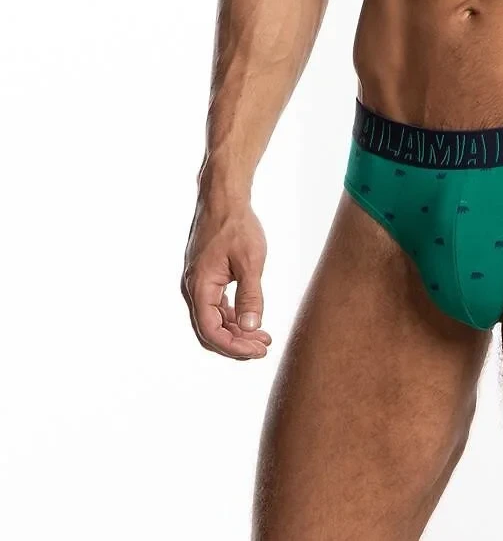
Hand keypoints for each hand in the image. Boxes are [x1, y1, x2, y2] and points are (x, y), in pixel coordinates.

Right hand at [181, 191, 271, 358]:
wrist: (223, 197)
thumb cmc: (236, 225)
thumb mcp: (250, 260)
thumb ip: (251, 295)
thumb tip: (252, 328)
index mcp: (199, 286)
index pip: (211, 331)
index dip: (233, 346)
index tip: (258, 351)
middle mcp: (193, 288)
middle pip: (210, 330)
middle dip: (236, 344)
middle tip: (263, 349)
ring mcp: (198, 283)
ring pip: (213, 320)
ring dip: (236, 332)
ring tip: (263, 338)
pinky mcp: (205, 277)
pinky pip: (215, 306)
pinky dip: (232, 317)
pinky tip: (252, 321)